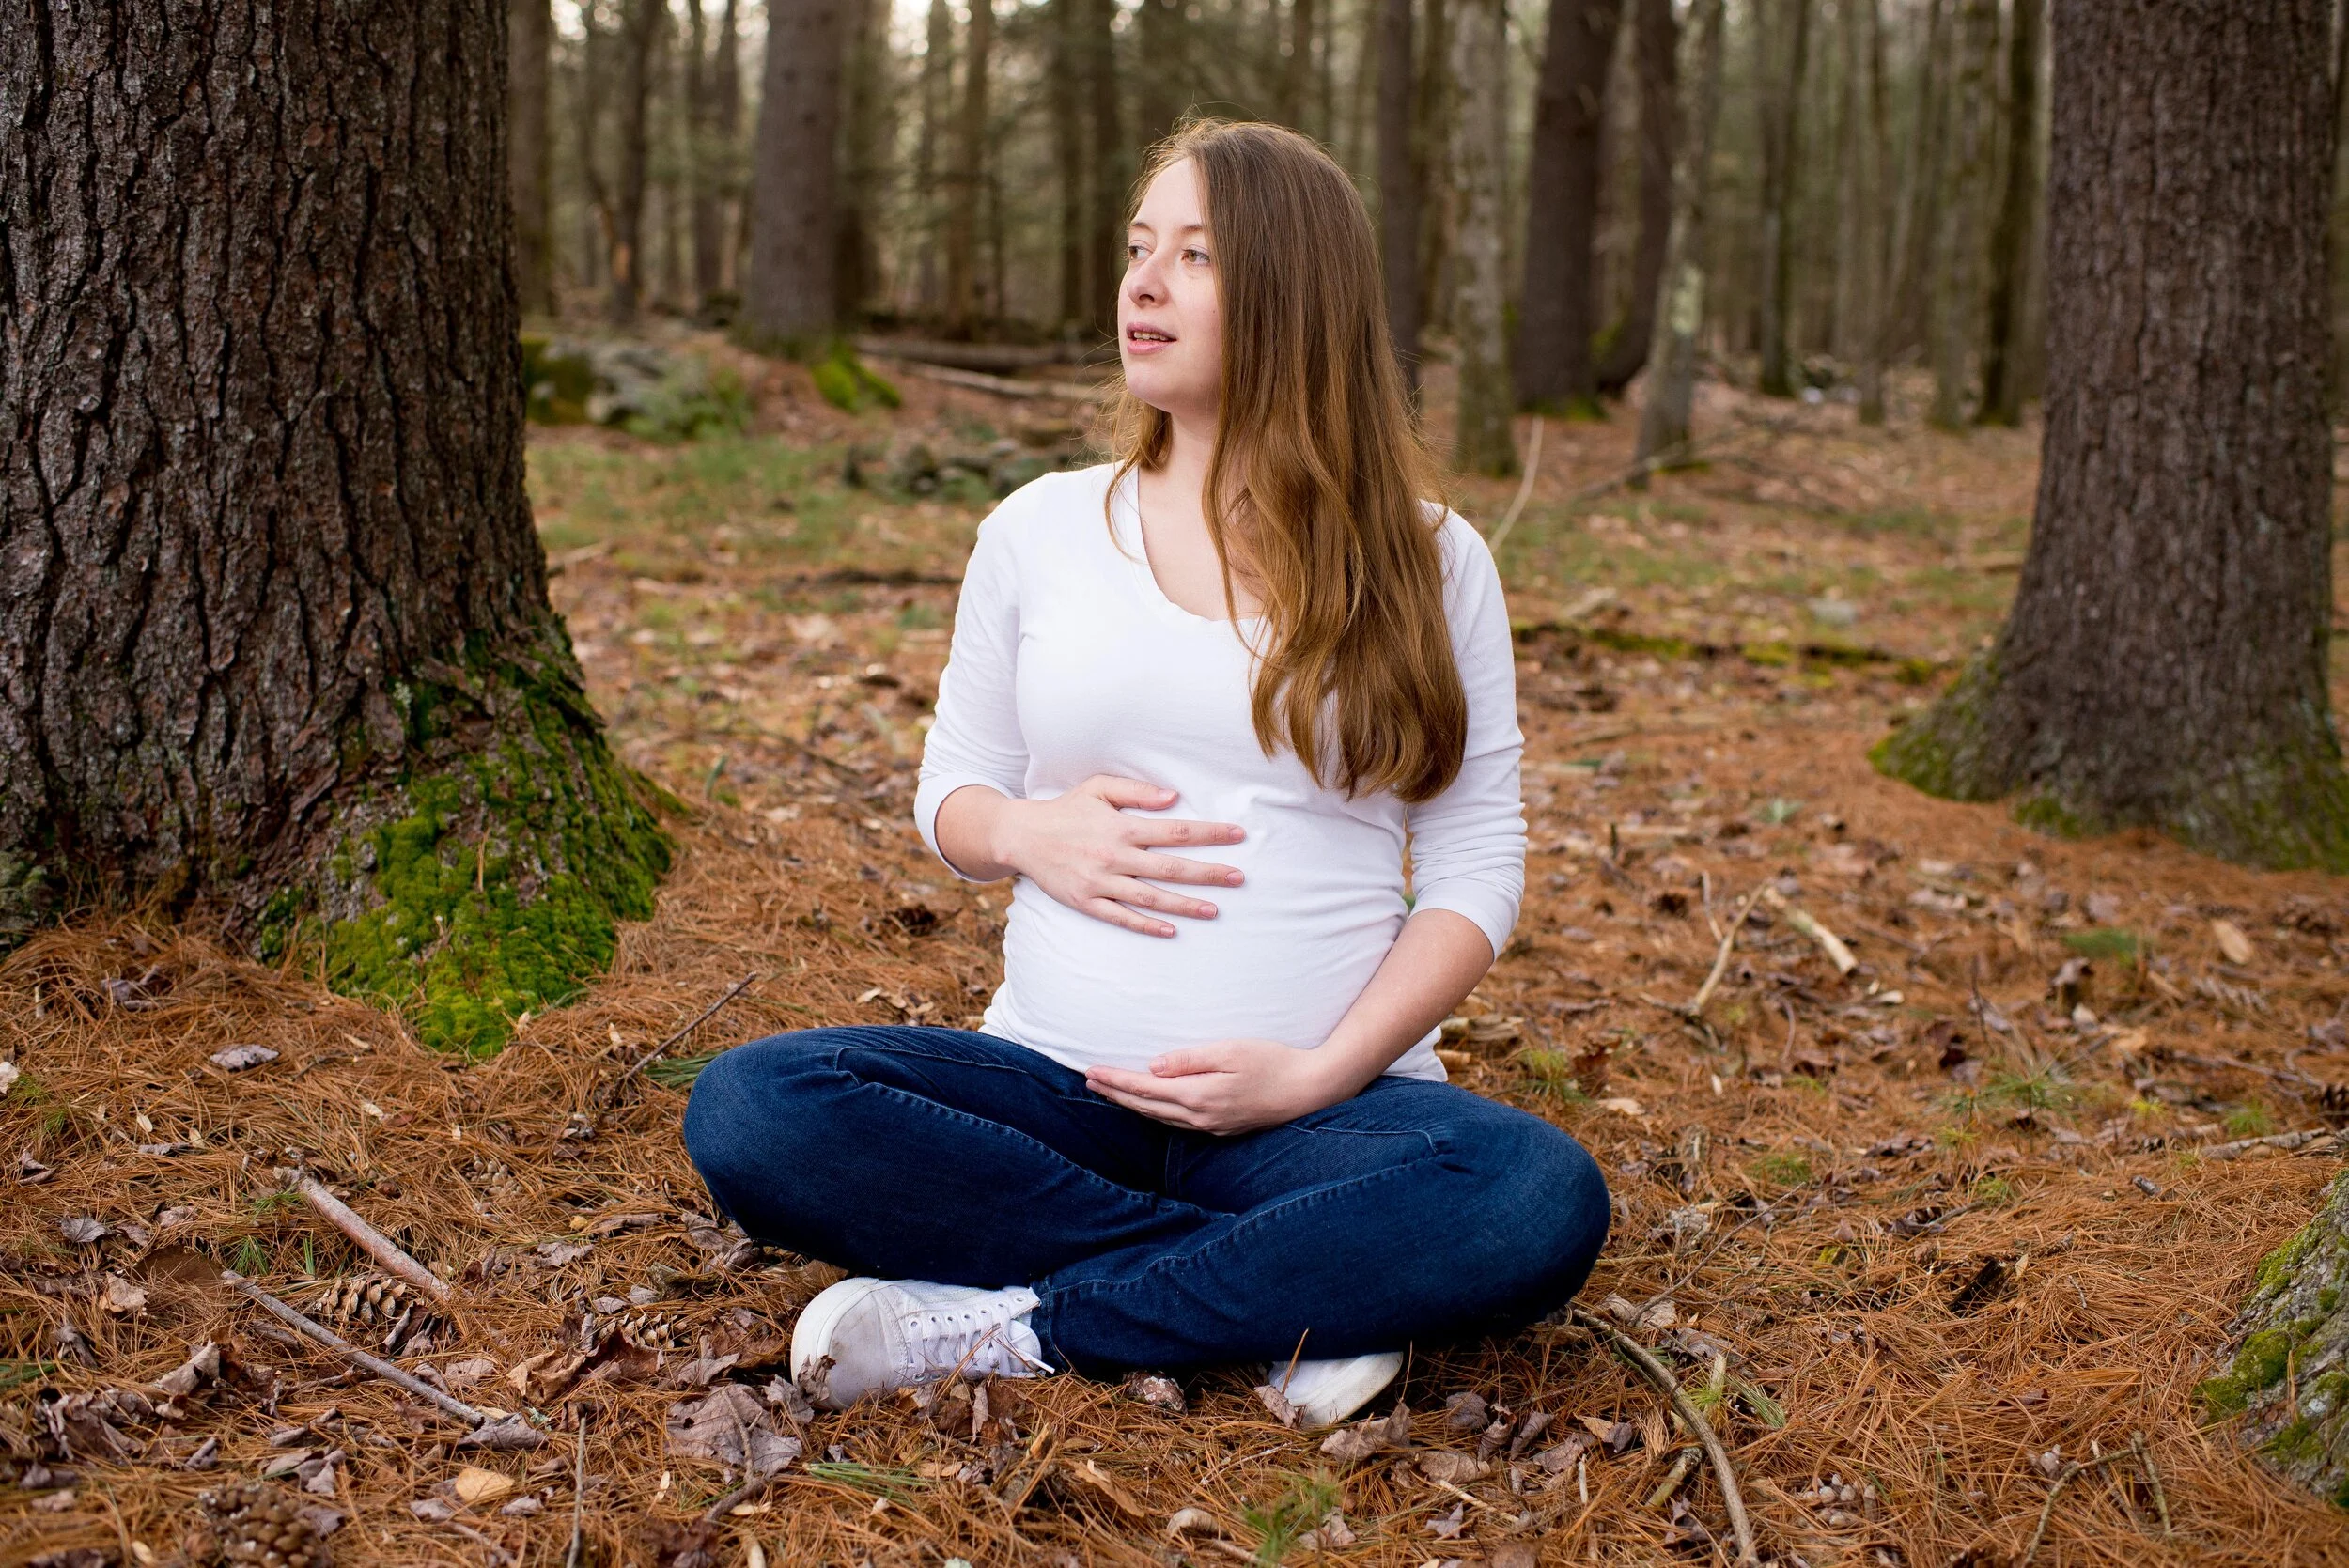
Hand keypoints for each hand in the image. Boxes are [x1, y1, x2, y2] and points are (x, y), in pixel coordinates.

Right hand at [988, 774, 1244, 936]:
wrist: (1021, 835)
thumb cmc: (1066, 809)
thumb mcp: (1098, 788)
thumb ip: (1137, 792)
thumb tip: (1174, 798)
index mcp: (1122, 827)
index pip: (1176, 831)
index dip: (1209, 833)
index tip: (1238, 835)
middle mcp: (1114, 856)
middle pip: (1170, 867)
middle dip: (1207, 873)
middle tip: (1238, 878)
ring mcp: (1100, 881)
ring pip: (1149, 897)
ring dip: (1183, 904)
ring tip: (1214, 910)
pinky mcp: (1086, 901)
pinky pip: (1120, 917)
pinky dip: (1145, 925)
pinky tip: (1170, 930)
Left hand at [1085, 1038, 1360, 1134]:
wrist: (1311, 1089)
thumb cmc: (1273, 1062)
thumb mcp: (1231, 1051)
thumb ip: (1190, 1059)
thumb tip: (1154, 1067)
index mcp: (1199, 1096)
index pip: (1145, 1089)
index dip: (1115, 1081)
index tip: (1091, 1072)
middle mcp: (1200, 1117)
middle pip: (1146, 1107)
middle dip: (1116, 1094)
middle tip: (1090, 1082)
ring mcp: (1211, 1126)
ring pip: (1160, 1117)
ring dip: (1133, 1104)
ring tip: (1112, 1092)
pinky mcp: (1222, 1126)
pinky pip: (1178, 1122)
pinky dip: (1155, 1112)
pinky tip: (1151, 1105)